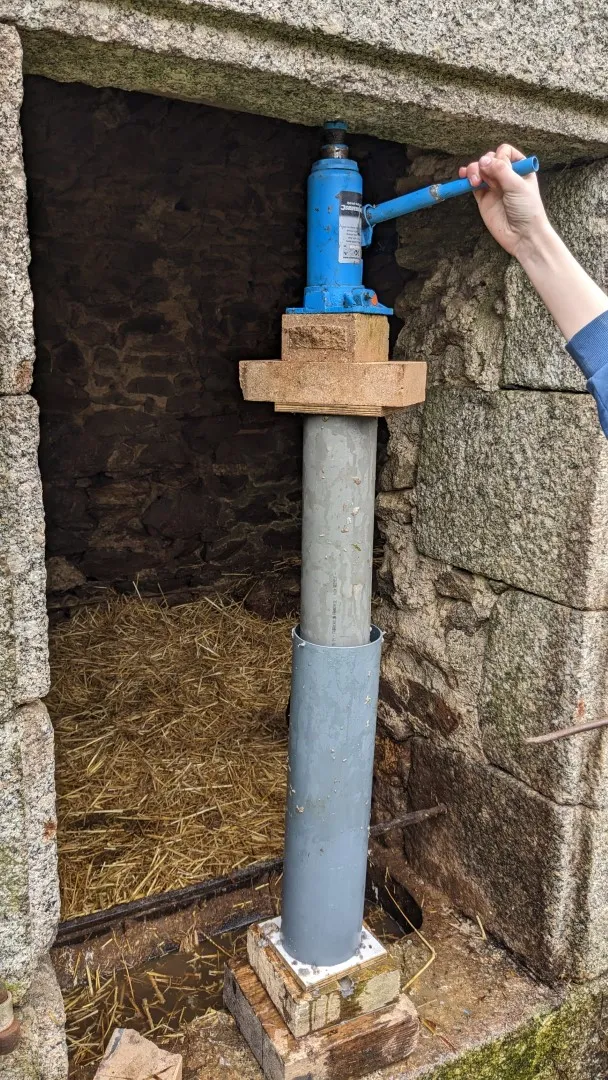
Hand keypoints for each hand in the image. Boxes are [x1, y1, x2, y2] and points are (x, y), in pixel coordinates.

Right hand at [459, 143, 549, 260]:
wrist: (522, 235)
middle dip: (484, 164)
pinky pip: (472, 184)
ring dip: (474, 171)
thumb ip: (501, 170)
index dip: (499, 157)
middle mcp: (506, 175)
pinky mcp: (483, 198)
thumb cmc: (527, 210)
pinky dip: (466, 179)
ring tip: (474, 181)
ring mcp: (494, 186)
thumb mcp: (517, 186)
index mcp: (519, 168)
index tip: (500, 169)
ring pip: (479, 169)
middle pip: (489, 159)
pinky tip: (463, 176)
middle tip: (485, 176)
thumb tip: (482, 160)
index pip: (505, 152)